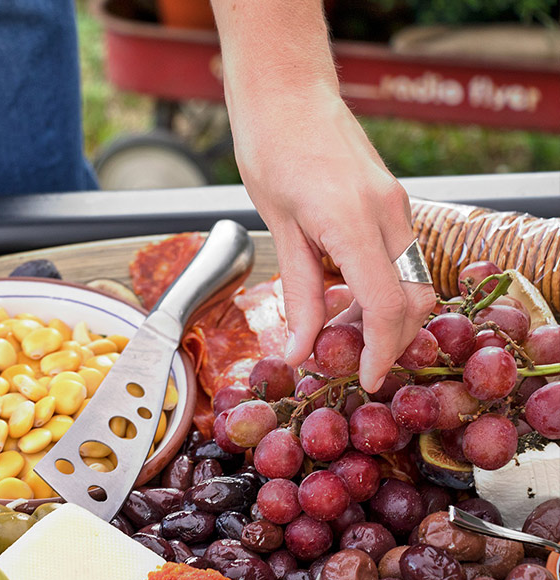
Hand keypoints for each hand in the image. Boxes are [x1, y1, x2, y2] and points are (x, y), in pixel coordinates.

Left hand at [231, 89, 435, 390]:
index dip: (382, 352)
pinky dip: (384, 284)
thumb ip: (298, 294)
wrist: (287, 94)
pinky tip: (348, 292)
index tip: (368, 380)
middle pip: (414, 298)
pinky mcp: (392, 198)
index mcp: (354, 222)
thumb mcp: (279, 229)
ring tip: (345, 329)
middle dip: (392, 338)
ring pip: (413, 278)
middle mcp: (388, 213)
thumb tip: (301, 350)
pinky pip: (401, 255)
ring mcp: (396, 203)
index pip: (388, 307)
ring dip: (388, 313)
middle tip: (354, 360)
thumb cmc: (271, 150)